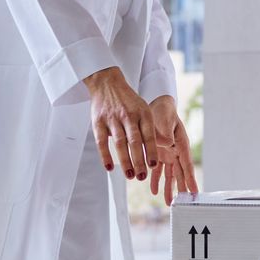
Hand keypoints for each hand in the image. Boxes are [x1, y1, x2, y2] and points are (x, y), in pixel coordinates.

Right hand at [84, 67, 171, 181]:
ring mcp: (112, 119)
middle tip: (142, 177)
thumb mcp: (143, 109)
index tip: (154, 165)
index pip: (149, 135)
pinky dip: (105, 155)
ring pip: (120, 143)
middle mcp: (128, 115)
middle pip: (135, 142)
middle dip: (139, 161)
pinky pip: (102, 141)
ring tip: (130, 175)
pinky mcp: (98, 122)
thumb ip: (149, 128)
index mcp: (142, 113)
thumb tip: (162, 148)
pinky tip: (110, 167)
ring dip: (125, 161)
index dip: (151, 151)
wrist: (107, 83)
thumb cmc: (128, 101)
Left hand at [146, 96, 198, 204]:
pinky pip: (158, 170)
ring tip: (169, 202)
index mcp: (181, 144)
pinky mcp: (159, 154)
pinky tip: (154, 191)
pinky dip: (156, 180)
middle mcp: (176, 151)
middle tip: (183, 203)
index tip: (194, 191)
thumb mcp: (164, 119)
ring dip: (169, 188)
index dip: (190, 179)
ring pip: (170, 175)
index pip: (186, 165)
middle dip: (182, 188)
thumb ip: (164, 133)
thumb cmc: (164, 111)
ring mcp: (168, 154)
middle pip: (180, 173)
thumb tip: (168, 143)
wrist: (157, 105)